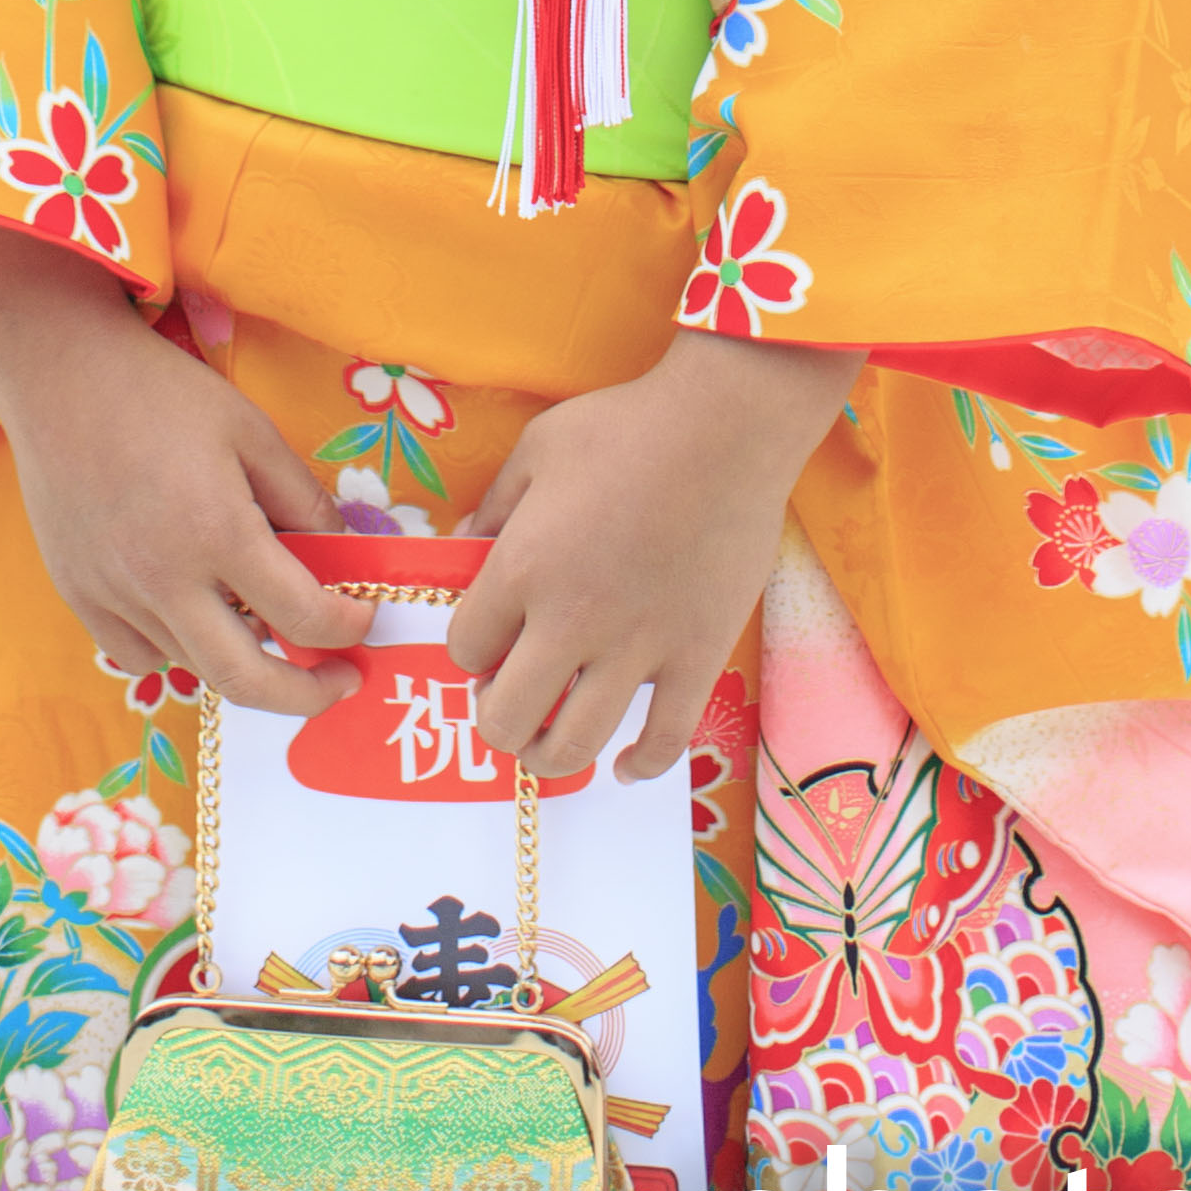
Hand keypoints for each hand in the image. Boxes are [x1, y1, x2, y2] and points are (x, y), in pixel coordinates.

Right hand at [0, 208, 365, 718]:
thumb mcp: (250, 430)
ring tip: (263, 625)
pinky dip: (176, 648)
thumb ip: (300, 498)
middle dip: (306, 696)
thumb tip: (339, 554)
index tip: (362, 623)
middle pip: (245, 681)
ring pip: (192, 665)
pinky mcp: (78, 596)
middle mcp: (165, 581)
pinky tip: (189, 609)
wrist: (59, 375)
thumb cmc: (162, 392)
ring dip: (240, 658)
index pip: (300, 616)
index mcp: (218, 532)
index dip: (345, 629)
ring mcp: (115, 596)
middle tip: (339, 684)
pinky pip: (138, 654)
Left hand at [455, 326, 863, 782]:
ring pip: (576, 745)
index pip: (465, 648)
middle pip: (507, 717)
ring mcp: (638, 647)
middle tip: (511, 698)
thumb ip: (493, 506)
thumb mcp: (537, 448)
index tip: (488, 639)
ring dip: (549, 755)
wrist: (727, 425)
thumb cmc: (625, 427)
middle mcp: (573, 621)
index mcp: (524, 567)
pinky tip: (625, 763)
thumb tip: (463, 550)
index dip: (470, 649)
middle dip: (497, 717)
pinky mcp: (697, 657)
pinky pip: (665, 741)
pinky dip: (641, 765)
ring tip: (550, 738)